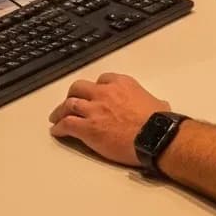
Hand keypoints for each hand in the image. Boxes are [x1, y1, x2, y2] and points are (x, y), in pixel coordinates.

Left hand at [48, 72, 168, 166]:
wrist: (154, 136)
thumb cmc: (159, 122)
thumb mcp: (158, 103)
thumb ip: (152, 101)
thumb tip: (160, 105)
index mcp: (122, 83)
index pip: (101, 80)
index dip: (95, 88)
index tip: (93, 94)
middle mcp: (105, 92)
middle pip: (80, 88)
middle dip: (73, 94)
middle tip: (69, 102)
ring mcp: (94, 109)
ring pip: (69, 104)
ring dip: (60, 110)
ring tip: (56, 117)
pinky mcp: (88, 128)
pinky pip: (67, 124)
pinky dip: (59, 127)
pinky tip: (57, 131)